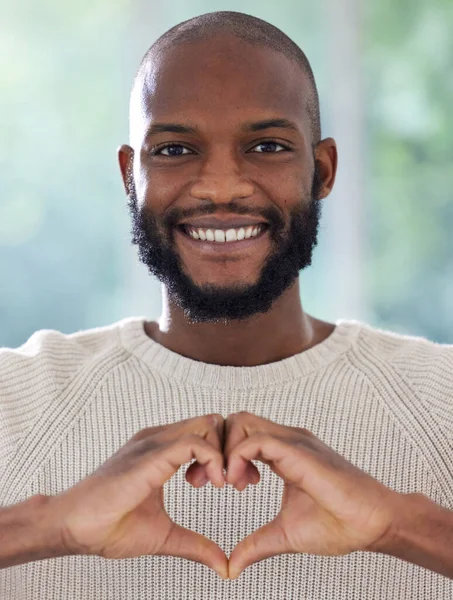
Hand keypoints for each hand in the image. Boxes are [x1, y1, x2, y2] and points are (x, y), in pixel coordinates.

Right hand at [49, 414, 228, 578]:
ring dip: (224, 453)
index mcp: (162, 450)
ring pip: (207, 424)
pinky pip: (194, 442)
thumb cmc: (109, 527)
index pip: (207, 431)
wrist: (74, 527)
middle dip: (231, 449)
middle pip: (212, 422)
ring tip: (222, 484)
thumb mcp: (164, 535)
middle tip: (232, 482)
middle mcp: (159, 439)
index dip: (226, 454)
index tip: (230, 484)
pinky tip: (215, 483)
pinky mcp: (151, 455)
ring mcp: (154, 443)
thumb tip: (223, 566)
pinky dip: (213, 459)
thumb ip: (195, 544)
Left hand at [193, 411, 401, 579]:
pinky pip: (256, 440)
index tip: (214, 484)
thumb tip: (231, 567)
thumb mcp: (285, 534)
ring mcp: (293, 441)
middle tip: (210, 482)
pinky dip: (238, 457)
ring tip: (226, 484)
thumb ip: (256, 544)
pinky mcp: (298, 451)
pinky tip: (238, 483)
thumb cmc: (339, 525)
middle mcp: (286, 439)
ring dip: (225, 450)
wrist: (375, 524)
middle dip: (215, 446)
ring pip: (242, 421)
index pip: (240, 434)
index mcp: (283, 452)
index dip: (220, 455)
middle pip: (236, 420)